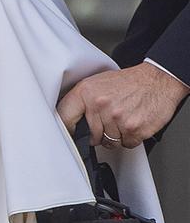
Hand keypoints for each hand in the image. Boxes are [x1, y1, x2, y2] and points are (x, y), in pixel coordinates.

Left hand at [57, 62, 189, 147]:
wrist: (157, 79)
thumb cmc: (128, 82)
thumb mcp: (97, 83)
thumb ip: (81, 101)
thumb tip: (67, 118)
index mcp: (86, 92)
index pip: (64, 117)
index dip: (66, 130)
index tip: (69, 136)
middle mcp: (100, 104)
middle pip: (91, 136)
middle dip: (99, 134)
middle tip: (109, 122)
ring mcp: (117, 117)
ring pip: (109, 142)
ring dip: (116, 136)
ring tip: (123, 119)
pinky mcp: (134, 128)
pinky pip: (126, 144)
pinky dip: (130, 138)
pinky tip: (133, 122)